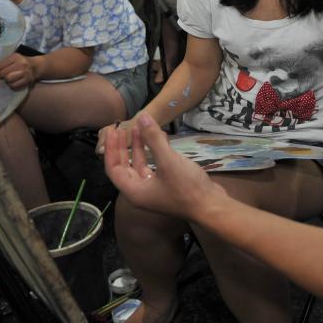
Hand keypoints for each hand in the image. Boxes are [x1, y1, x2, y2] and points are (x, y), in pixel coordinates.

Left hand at [0, 53, 37, 89]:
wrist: (36, 66)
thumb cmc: (21, 62)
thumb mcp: (13, 59)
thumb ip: (2, 64)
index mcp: (15, 57)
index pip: (0, 65)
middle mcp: (20, 64)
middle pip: (3, 73)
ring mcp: (24, 72)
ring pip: (8, 80)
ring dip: (5, 81)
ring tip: (5, 80)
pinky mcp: (27, 80)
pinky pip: (14, 85)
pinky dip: (11, 85)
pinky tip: (11, 83)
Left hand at [104, 114, 224, 218]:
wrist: (211, 206)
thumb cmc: (186, 187)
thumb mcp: (168, 161)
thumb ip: (153, 138)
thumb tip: (142, 116)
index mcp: (134, 191)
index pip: (113, 168)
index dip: (111, 148)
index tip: (113, 130)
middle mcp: (141, 191)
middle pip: (125, 166)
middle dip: (124, 146)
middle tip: (123, 127)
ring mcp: (155, 189)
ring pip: (141, 164)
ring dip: (141, 146)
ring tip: (143, 127)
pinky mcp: (168, 185)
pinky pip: (155, 165)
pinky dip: (156, 151)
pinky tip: (162, 137)